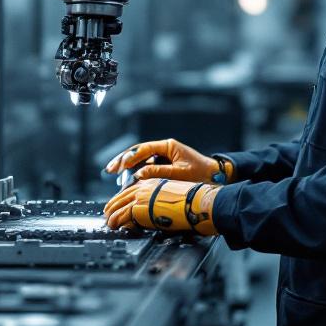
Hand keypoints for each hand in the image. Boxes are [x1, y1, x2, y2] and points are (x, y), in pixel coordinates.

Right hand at [104, 138, 232, 183]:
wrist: (215, 177)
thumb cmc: (201, 174)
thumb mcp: (180, 174)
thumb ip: (158, 172)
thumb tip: (138, 174)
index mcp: (168, 146)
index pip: (144, 148)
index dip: (131, 157)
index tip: (121, 166)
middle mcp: (163, 149)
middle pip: (138, 151)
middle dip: (123, 160)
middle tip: (110, 169)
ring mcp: (162, 157)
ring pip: (139, 159)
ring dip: (127, 166)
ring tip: (114, 173)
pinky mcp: (162, 165)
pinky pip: (145, 166)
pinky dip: (135, 172)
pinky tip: (126, 179)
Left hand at [104, 178, 218, 233]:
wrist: (194, 202)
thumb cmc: (189, 201)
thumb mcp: (171, 197)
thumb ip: (159, 200)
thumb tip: (153, 210)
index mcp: (153, 182)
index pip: (132, 189)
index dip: (122, 197)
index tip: (117, 203)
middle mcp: (145, 187)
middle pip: (122, 196)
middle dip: (113, 205)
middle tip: (108, 212)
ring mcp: (141, 196)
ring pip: (120, 204)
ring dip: (112, 214)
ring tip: (109, 222)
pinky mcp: (140, 206)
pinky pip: (123, 214)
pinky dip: (116, 220)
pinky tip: (113, 225)